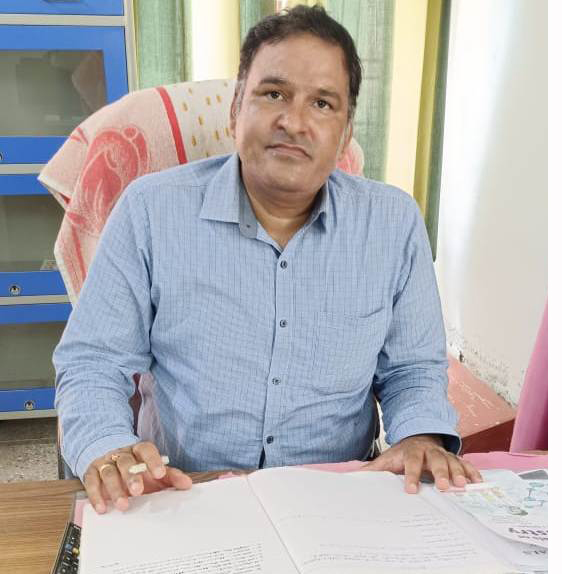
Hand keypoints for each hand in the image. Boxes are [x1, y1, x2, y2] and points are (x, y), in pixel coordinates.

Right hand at [83, 441, 191, 513]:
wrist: (110, 459)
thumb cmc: (138, 469)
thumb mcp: (154, 472)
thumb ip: (171, 477)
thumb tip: (187, 484)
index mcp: (139, 450)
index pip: (146, 450)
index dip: (153, 461)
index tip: (160, 473)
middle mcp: (122, 454)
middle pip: (126, 461)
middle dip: (131, 476)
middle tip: (138, 491)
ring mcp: (105, 462)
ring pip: (109, 472)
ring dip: (115, 489)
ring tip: (123, 505)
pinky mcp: (91, 472)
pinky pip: (91, 482)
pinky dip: (96, 495)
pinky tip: (102, 508)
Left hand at [361, 434, 481, 493]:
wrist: (418, 437)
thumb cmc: (402, 454)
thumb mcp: (387, 459)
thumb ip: (374, 468)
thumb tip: (354, 476)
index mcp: (411, 452)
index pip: (411, 463)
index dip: (411, 476)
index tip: (410, 490)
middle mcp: (429, 452)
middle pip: (435, 461)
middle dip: (439, 473)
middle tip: (443, 487)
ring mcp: (444, 454)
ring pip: (452, 462)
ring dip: (458, 473)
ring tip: (462, 486)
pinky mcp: (455, 459)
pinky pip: (465, 463)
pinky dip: (472, 471)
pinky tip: (478, 482)